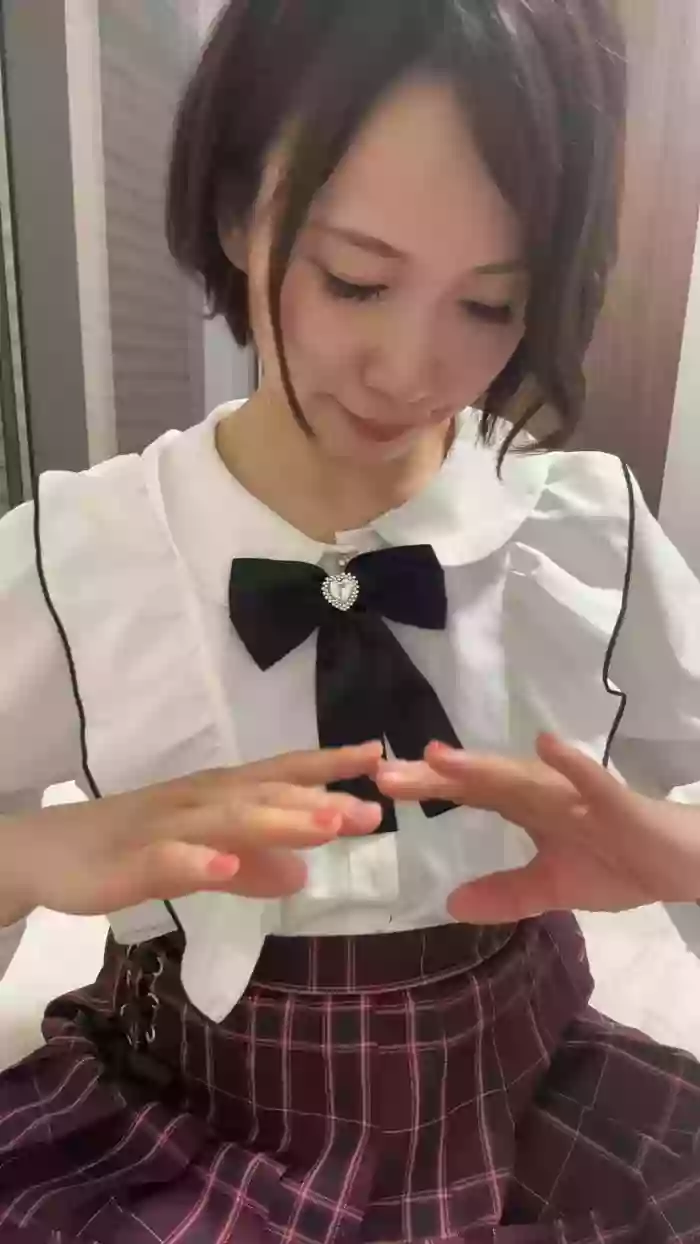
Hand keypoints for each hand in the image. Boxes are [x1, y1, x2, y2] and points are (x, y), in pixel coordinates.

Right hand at [0, 743, 382, 924]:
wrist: (51, 850)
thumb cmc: (134, 845)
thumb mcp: (204, 858)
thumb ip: (252, 866)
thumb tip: (303, 873)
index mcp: (221, 795)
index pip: (282, 773)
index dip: (329, 765)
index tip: (379, 756)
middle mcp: (201, 800)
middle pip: (267, 795)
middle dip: (321, 800)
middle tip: (374, 809)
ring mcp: (168, 826)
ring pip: (230, 819)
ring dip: (280, 820)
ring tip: (328, 826)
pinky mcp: (134, 858)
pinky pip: (170, 859)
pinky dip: (200, 860)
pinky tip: (228, 867)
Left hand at [377, 735, 699, 921]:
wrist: (681, 863)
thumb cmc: (619, 864)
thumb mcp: (552, 888)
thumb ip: (504, 893)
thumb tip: (450, 904)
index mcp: (527, 808)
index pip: (468, 795)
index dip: (426, 789)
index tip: (379, 786)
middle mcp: (544, 791)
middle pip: (481, 781)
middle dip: (434, 777)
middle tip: (385, 772)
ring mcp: (578, 793)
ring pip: (523, 777)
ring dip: (482, 766)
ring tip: (439, 756)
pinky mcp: (616, 801)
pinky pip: (591, 780)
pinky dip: (569, 763)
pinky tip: (546, 744)